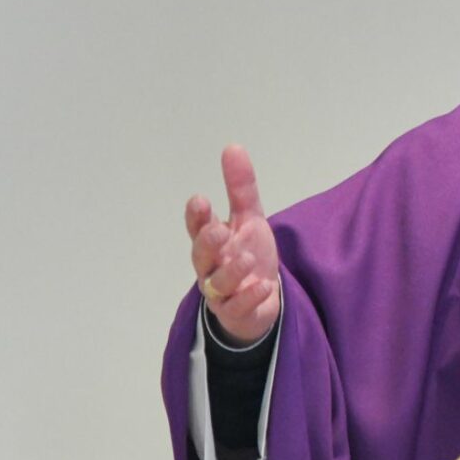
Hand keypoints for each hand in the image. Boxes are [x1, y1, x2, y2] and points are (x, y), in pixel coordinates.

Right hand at [186, 144, 280, 344]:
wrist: (262, 300)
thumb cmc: (248, 255)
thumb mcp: (249, 218)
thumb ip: (241, 188)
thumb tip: (232, 147)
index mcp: (213, 242)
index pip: (198, 227)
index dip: (197, 217)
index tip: (200, 201)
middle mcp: (211, 266)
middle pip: (200, 256)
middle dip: (207, 243)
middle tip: (220, 231)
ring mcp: (222, 292)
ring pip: (218, 284)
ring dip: (232, 271)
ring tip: (247, 259)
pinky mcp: (236, 312)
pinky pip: (238, 307)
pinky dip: (249, 297)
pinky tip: (262, 286)